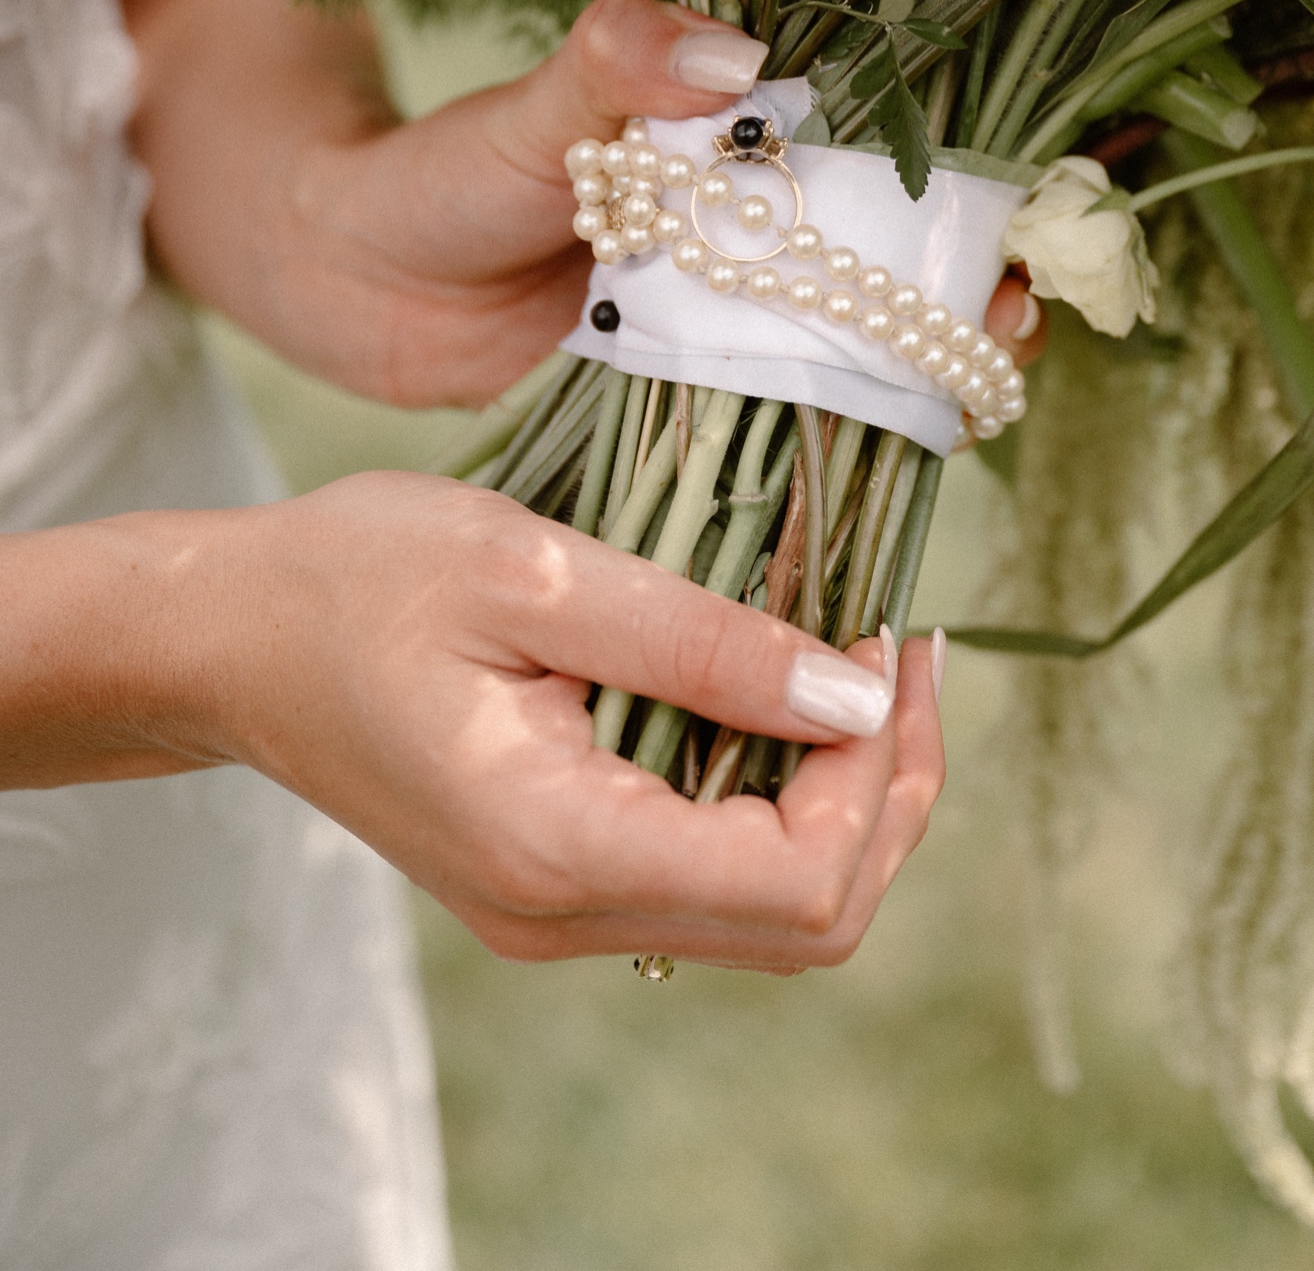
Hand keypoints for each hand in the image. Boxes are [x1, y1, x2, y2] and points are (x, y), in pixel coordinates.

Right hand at [1, 474, 945, 969]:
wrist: (226, 637)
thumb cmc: (356, 578)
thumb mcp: (533, 572)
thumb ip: (702, 641)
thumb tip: (856, 696)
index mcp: (559, 847)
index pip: (799, 881)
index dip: (878, 770)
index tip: (887, 637)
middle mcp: (566, 914)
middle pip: (810, 922)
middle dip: (890, 792)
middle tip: (905, 648)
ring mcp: (557, 908)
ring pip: (771, 910)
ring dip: (843, 793)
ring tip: (862, 653)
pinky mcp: (552, 874)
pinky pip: (708, 869)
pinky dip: (774, 791)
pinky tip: (779, 685)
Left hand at [232, 0, 1046, 407]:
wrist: (350, 279)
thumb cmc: (443, 172)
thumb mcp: (534, 110)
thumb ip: (619, 65)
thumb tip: (735, 58)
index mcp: (730, 148)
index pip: (879, 155)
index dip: (956, 185)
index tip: (1015, 216)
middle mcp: (743, 233)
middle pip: (886, 260)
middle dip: (962, 287)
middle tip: (1011, 318)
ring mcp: (718, 320)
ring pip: (848, 345)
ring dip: (917, 369)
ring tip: (972, 390)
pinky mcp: (683, 399)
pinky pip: (774, 418)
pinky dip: (835, 436)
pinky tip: (891, 460)